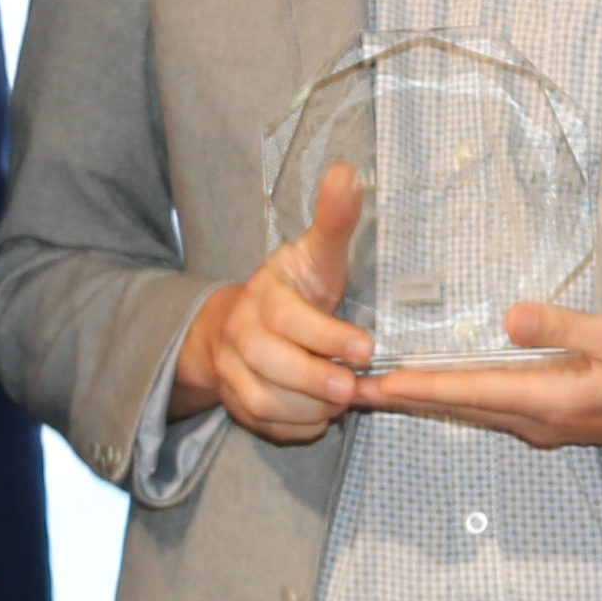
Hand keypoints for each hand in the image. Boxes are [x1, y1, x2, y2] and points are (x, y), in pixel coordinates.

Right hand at [170, 162, 375, 443]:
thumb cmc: (295, 290)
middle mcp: (241, 334)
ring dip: (307, 409)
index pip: (288, 319)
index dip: (327, 337)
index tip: (367, 349)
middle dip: (314, 381)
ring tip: (341, 404)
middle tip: (353, 390)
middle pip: (268, 365)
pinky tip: (321, 419)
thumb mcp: (316, 255)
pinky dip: (294, 428)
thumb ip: (334, 220)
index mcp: (264, 296)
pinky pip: (262, 426)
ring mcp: (234, 371)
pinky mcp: (237, 403)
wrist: (238, 326)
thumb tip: (347, 172)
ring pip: (263, 401)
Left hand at [355, 301, 601, 452]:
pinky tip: (442, 390)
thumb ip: (566, 326)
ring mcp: (546, 426)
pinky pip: (492, 411)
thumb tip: (510, 318)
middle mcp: (540, 421)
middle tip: (356, 389)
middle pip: (459, 408)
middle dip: (408, 399)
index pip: (471, 392)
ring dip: (429, 401)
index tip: (378, 384)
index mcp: (552, 400)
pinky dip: (458, 400)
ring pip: (473, 413)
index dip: (421, 386)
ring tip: (384, 389)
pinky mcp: (554, 421)